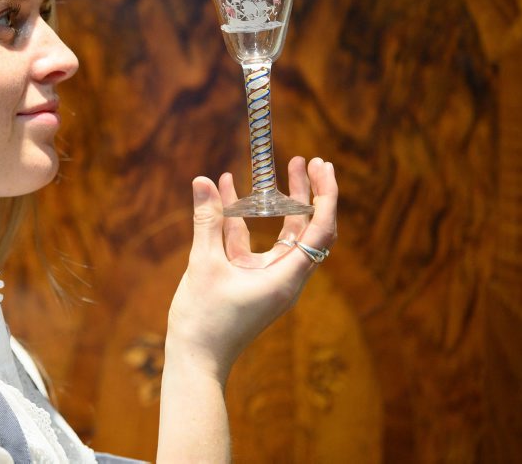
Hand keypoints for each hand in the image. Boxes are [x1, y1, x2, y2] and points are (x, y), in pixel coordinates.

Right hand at [166, 157, 337, 381]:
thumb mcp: (204, 264)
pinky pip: (257, 245)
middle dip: (306, 193)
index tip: (319, 165)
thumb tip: (203, 181)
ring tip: (269, 170)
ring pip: (283, 235)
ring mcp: (271, 281)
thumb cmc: (204, 320)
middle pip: (308, 228)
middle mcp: (286, 279)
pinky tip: (229, 195)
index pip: (320, 229)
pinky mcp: (253, 283)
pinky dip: (247, 221)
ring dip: (276, 204)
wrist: (196, 361)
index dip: (325, 194)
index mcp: (286, 278)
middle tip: (301, 160)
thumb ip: (207, 220)